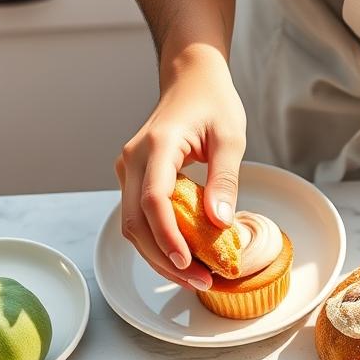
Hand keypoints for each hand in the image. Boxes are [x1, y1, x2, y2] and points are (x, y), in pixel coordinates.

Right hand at [115, 49, 245, 290]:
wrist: (191, 78)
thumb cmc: (214, 103)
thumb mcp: (231, 137)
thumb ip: (225, 180)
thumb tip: (220, 225)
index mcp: (158, 145)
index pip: (154, 199)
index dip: (168, 235)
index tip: (188, 261)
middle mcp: (133, 159)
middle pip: (137, 222)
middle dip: (165, 258)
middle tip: (201, 281)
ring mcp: (128, 169)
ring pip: (133, 225)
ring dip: (159, 256)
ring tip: (196, 278)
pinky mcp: (132, 178)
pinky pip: (139, 217)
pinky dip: (158, 241)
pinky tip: (184, 258)